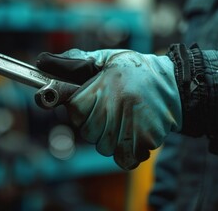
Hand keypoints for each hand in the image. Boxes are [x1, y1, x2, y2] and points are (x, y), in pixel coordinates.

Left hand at [36, 49, 181, 169]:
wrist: (177, 84)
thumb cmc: (136, 70)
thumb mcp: (105, 59)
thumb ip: (73, 62)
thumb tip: (41, 61)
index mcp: (103, 86)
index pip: (75, 109)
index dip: (81, 106)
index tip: (92, 100)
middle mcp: (115, 108)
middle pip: (87, 131)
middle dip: (95, 122)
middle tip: (113, 107)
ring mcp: (130, 127)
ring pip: (103, 146)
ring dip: (111, 137)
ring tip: (126, 118)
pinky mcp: (145, 141)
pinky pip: (123, 158)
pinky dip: (127, 151)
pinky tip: (135, 133)